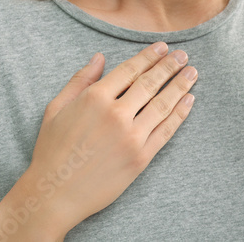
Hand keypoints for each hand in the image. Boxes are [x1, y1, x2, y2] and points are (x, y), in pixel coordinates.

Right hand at [24, 44, 197, 231]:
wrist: (54, 195)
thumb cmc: (52, 151)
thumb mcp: (56, 108)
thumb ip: (80, 80)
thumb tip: (99, 57)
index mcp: (94, 98)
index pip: (130, 70)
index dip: (149, 56)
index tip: (162, 47)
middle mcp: (116, 114)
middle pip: (150, 83)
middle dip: (170, 66)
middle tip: (183, 56)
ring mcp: (131, 137)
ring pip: (163, 104)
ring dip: (180, 85)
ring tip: (192, 72)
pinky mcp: (141, 158)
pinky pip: (166, 131)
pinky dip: (180, 114)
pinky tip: (189, 100)